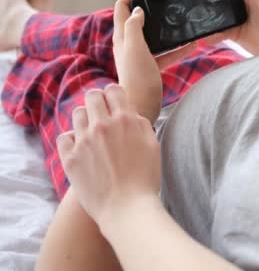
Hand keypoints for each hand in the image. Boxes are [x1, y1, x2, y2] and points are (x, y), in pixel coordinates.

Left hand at [57, 84, 160, 226]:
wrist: (127, 208)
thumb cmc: (145, 179)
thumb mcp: (153, 145)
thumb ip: (141, 124)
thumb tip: (131, 114)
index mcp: (125, 120)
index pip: (113, 90)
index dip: (115, 95)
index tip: (116, 104)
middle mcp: (102, 126)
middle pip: (92, 96)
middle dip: (98, 101)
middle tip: (102, 114)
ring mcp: (83, 141)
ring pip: (77, 113)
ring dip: (85, 118)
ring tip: (93, 132)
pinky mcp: (70, 158)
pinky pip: (64, 136)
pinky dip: (72, 139)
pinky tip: (81, 147)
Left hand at [112, 0, 196, 122]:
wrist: (140, 108)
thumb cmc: (136, 80)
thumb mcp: (135, 48)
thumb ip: (134, 27)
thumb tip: (138, 11)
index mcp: (122, 37)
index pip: (123, 7)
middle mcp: (128, 45)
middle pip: (138, 19)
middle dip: (152, 9)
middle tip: (167, 3)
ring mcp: (140, 57)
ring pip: (155, 36)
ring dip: (168, 30)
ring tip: (183, 24)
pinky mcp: (151, 68)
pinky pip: (166, 53)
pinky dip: (178, 48)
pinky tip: (192, 46)